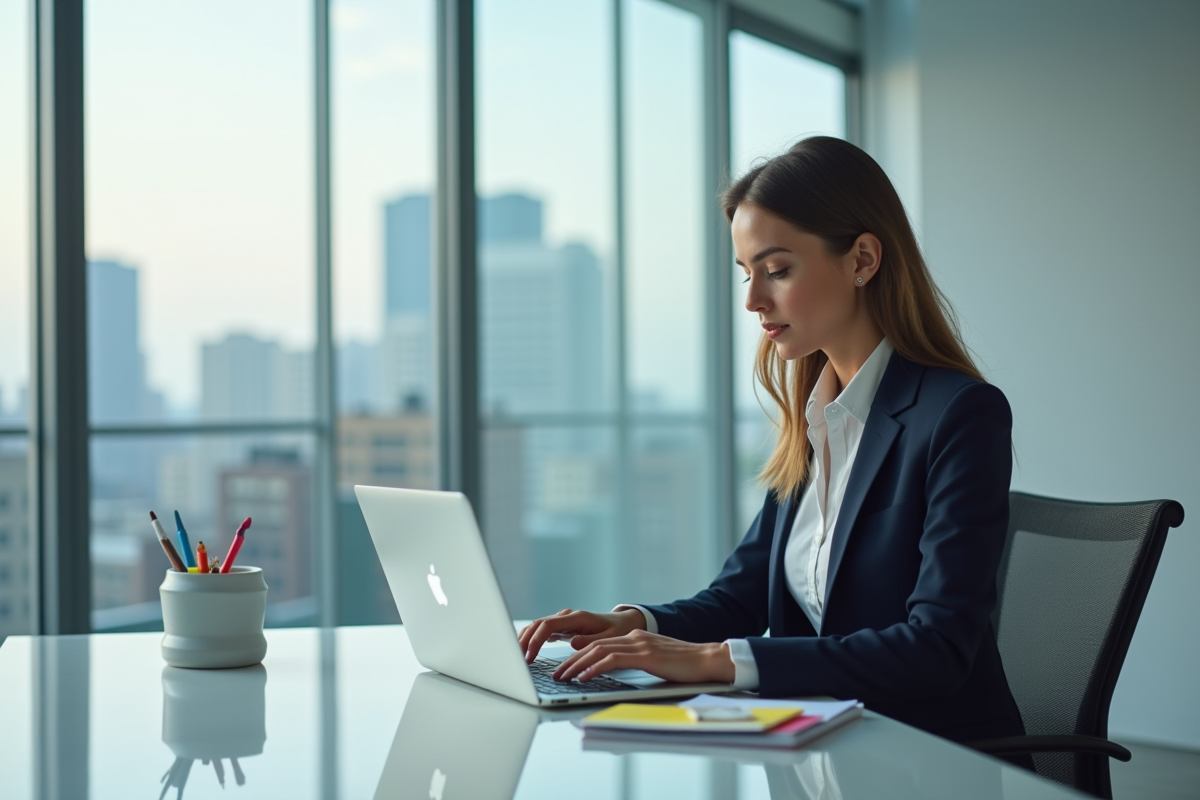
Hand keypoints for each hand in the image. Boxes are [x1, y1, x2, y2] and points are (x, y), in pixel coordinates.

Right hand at [518, 608, 644, 662]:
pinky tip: (523, 651)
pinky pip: (541, 631)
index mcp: (577, 617)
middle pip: (537, 624)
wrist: (622, 623)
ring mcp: (562, 620)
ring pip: (536, 626)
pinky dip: (530, 639)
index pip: (548, 625)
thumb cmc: (617, 631)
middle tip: (515, 659)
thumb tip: (573, 643)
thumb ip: (591, 640)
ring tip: (516, 657)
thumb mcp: (609, 638)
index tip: (530, 656)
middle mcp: (566, 616)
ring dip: (524, 639)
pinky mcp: (560, 627)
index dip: (536, 640)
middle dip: (524, 640)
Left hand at [552, 629, 735, 684]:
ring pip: (598, 651)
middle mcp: (634, 638)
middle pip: (593, 646)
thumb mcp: (654, 662)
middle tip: (555, 674)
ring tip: (563, 677)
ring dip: (576, 665)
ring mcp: (639, 645)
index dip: (578, 656)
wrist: (708, 660)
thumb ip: (634, 663)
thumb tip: (614, 673)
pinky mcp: (645, 655)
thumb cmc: (684, 666)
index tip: (565, 668)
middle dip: (570, 661)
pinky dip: (594, 668)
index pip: (599, 645)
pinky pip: (613, 660)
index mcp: (635, 639)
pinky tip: (584, 677)